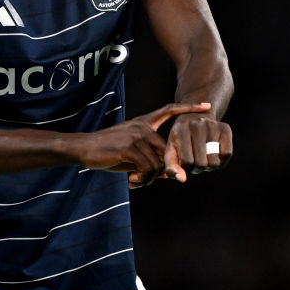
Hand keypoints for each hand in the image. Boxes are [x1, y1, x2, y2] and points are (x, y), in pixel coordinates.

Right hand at [82, 102, 211, 186]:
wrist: (82, 149)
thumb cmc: (108, 153)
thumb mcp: (132, 155)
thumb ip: (152, 159)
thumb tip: (172, 173)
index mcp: (143, 122)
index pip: (169, 110)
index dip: (188, 108)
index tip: (206, 106)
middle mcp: (143, 126)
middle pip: (168, 149)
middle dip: (167, 169)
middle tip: (153, 181)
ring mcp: (137, 135)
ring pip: (159, 163)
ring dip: (150, 178)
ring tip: (136, 183)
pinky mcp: (130, 147)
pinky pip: (149, 168)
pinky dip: (144, 180)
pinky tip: (132, 183)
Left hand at [164, 112, 232, 181]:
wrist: (195, 117)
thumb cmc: (180, 140)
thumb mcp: (171, 152)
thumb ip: (171, 168)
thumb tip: (182, 179)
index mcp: (180, 131)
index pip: (187, 162)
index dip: (187, 168)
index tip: (186, 162)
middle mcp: (196, 125)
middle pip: (201, 164)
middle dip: (198, 168)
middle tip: (196, 161)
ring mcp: (212, 125)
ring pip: (215, 162)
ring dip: (210, 166)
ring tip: (205, 158)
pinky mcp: (225, 128)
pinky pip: (227, 154)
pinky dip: (222, 161)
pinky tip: (215, 155)